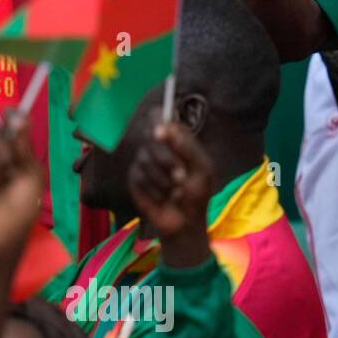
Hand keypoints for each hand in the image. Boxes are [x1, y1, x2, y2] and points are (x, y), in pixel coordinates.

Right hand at [0, 118, 45, 268]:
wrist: (1, 236)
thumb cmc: (21, 210)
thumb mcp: (30, 176)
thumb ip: (24, 148)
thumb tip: (22, 118)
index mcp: (15, 158)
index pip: (11, 132)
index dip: (11, 119)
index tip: (10, 109)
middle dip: (2, 144)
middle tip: (8, 160)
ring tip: (1, 186)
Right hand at [129, 122, 212, 245]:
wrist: (186, 221)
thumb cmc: (197, 193)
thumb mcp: (202, 169)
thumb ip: (188, 148)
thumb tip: (168, 128)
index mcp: (174, 139)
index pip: (159, 116)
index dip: (158, 119)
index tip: (161, 132)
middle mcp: (156, 146)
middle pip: (150, 138)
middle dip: (167, 159)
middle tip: (181, 176)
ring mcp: (143, 161)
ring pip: (145, 160)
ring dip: (164, 179)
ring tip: (177, 192)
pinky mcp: (134, 178)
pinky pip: (140, 177)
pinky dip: (156, 190)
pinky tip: (164, 198)